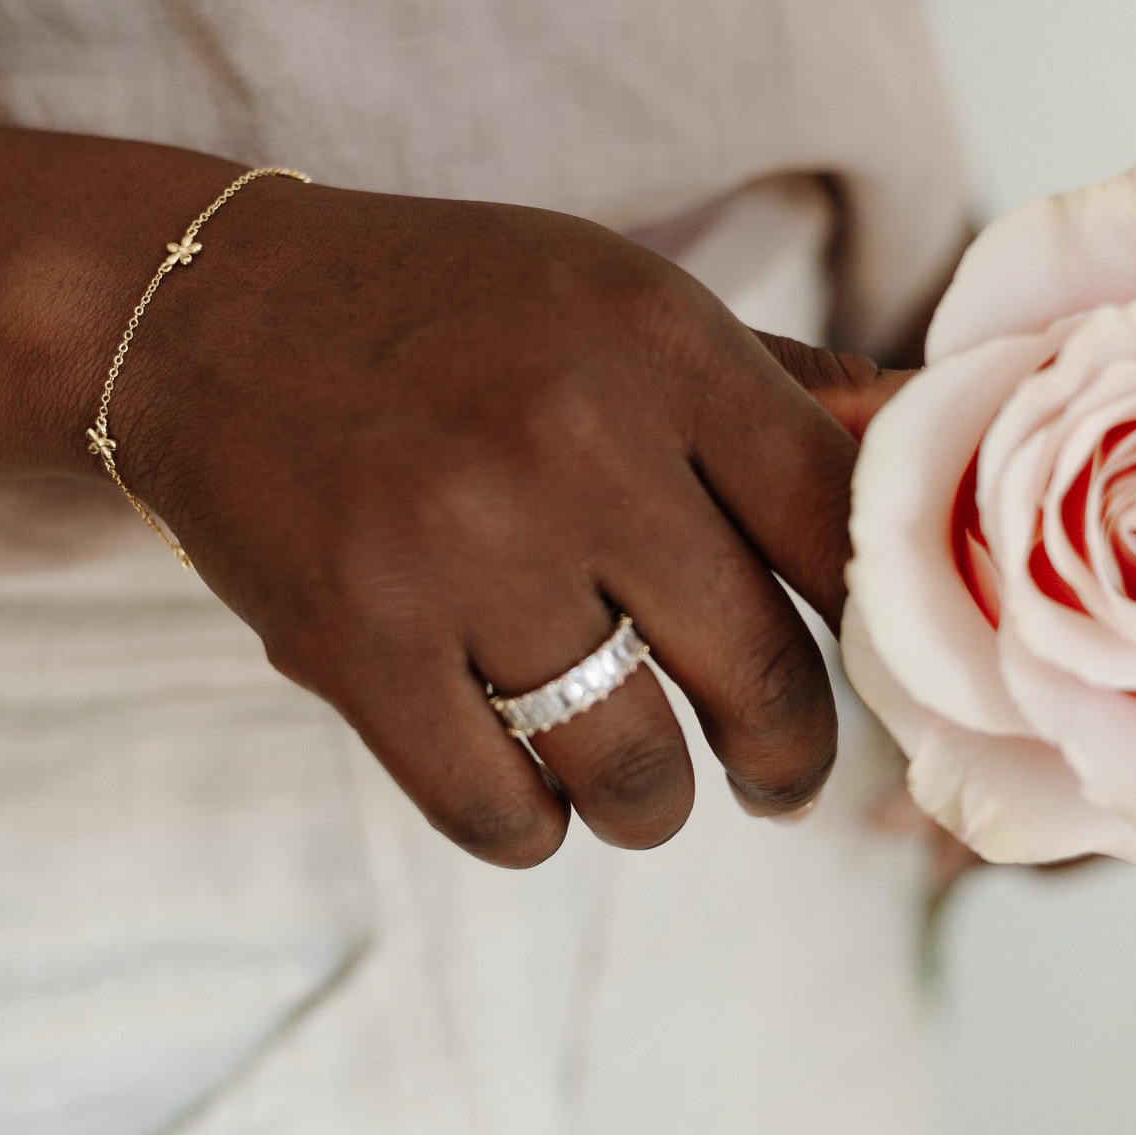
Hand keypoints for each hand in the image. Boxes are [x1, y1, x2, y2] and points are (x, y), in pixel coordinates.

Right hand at [89, 179, 905, 865]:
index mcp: (665, 344)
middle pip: (760, 675)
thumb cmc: (450, 312)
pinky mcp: (355, 642)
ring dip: (656, 808)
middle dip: (787, 760)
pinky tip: (532, 796)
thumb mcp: (624, 303)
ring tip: (647, 791)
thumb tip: (925, 459)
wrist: (210, 312)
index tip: (861, 676)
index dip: (873, 632)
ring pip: (634, 771)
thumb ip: (779, 390)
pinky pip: (498, 812)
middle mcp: (575, 442)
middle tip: (778, 777)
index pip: (844, 535)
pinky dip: (532, 831)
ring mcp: (459, 549)